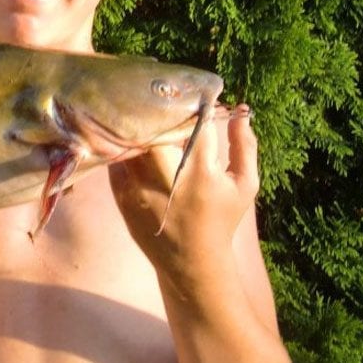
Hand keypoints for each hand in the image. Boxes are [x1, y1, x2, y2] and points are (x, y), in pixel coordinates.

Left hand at [109, 105, 259, 284]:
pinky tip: (135, 140)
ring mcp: (138, 185)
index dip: (198, 106)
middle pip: (156, 125)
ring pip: (133, 138)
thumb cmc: (221, 220)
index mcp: (200, 171)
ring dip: (141, 125)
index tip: (199, 100)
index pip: (195, 122)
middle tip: (169, 101)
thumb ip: (244, 146)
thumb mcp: (244, 186)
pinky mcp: (121, 192)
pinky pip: (118, 156)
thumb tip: (241, 110)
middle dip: (163, 111)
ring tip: (151, 117)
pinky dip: (126, 145)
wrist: (190, 262)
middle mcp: (165, 176)